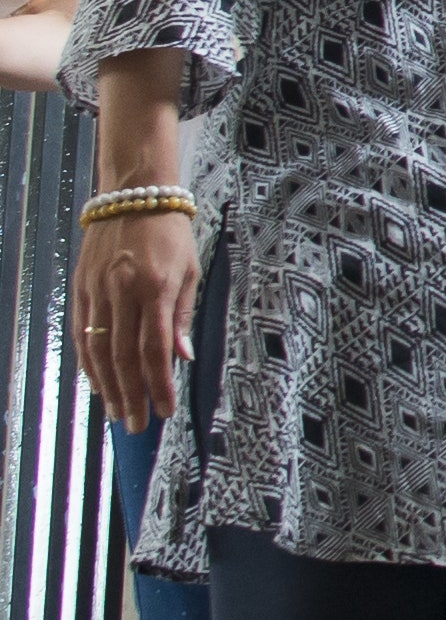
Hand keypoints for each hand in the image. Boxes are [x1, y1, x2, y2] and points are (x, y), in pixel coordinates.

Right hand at [71, 210, 198, 431]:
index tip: (166, 410)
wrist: (134, 194)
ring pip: (99, 350)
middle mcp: (123, 292)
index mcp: (156, 288)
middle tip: (138, 424)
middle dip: (132, 395)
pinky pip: (82, 334)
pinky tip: (98, 383)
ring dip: (108, 387)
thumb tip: (182, 358)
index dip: (159, 385)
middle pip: (124, 357)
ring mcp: (97, 292)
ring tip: (118, 413)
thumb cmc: (170, 232)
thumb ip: (184, 316)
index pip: (156, 349)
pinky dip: (89, 363)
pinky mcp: (81, 289)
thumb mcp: (190, 270)